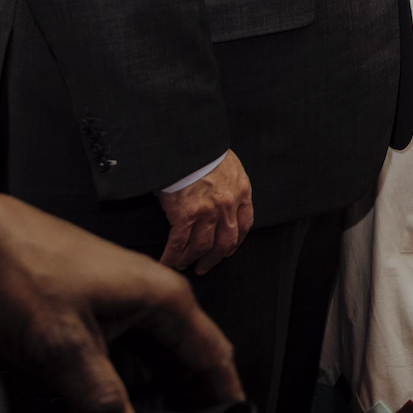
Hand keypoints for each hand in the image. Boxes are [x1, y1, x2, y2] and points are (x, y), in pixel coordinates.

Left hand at [0, 192, 242, 412]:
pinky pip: (128, 350)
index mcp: (163, 298)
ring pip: (155, 356)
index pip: (212, 355)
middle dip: (190, 398)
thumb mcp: (64, 347)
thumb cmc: (24, 272)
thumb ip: (100, 400)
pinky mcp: (97, 310)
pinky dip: (129, 379)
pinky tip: (113, 404)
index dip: (224, 393)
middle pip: (187, 357)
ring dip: (157, 392)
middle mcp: (151, 296)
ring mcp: (124, 301)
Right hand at [155, 151, 251, 274]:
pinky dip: (172, 256)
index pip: (245, 226)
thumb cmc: (205, 152)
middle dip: (214, 259)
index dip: (235, 243)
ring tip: (182, 265)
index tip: (226, 251)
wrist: (189, 144)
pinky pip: (179, 243)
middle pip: (225, 243)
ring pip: (201, 247)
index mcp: (242, 192)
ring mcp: (207, 212)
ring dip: (191, 260)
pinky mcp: (185, 214)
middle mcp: (227, 206)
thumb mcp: (229, 166)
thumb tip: (221, 199)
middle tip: (204, 267)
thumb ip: (230, 185)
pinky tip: (167, 262)